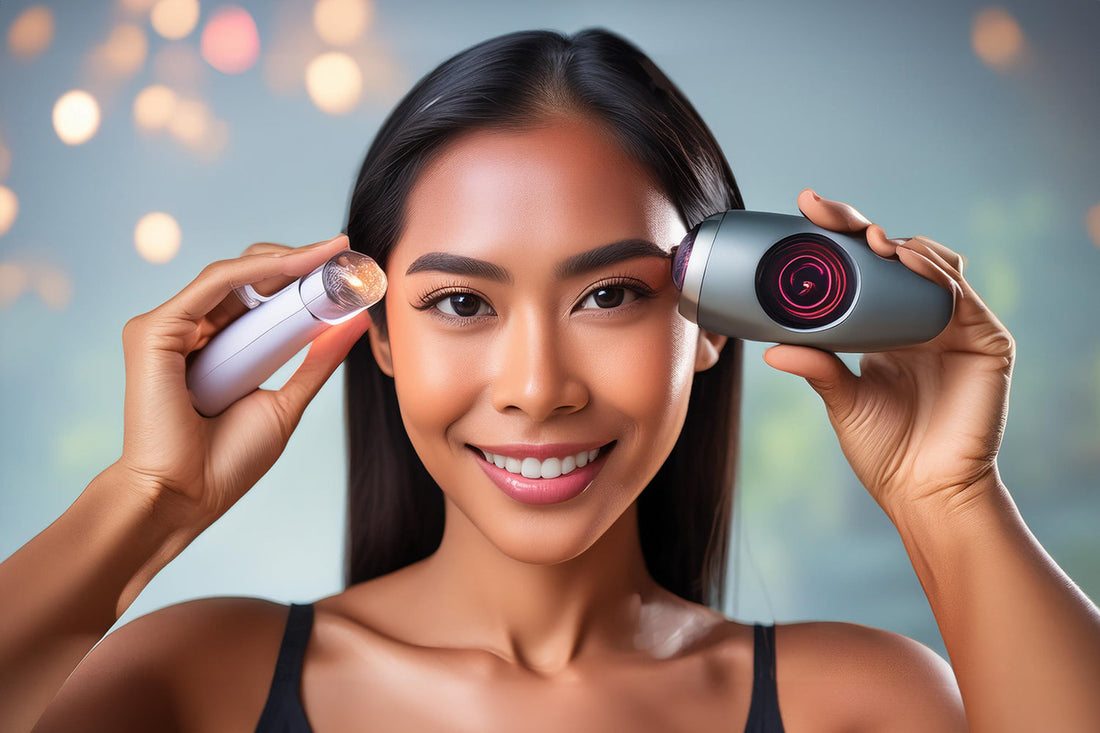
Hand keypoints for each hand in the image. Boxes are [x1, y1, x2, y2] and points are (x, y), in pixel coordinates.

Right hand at [116, 235, 372, 523]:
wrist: (186, 498)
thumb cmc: (225, 462)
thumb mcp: (286, 403)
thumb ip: (316, 362)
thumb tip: (354, 323)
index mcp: (219, 348)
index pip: (259, 297)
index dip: (302, 278)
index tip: (346, 267)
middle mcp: (192, 331)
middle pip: (247, 278)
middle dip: (298, 261)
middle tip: (343, 253)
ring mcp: (171, 328)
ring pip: (232, 274)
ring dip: (287, 260)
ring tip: (331, 255)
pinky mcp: (155, 330)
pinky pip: (214, 284)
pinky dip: (257, 271)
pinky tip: (297, 265)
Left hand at [762, 189, 1014, 519]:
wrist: (922, 492)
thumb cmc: (885, 448)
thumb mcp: (840, 399)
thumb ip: (816, 367)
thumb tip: (771, 348)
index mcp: (886, 325)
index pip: (863, 268)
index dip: (838, 235)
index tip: (805, 208)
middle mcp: (921, 318)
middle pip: (896, 255)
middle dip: (861, 226)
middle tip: (824, 211)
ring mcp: (956, 327)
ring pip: (934, 264)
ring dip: (901, 244)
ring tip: (868, 239)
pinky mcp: (987, 343)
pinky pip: (962, 297)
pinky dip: (936, 274)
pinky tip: (909, 262)